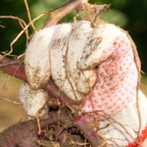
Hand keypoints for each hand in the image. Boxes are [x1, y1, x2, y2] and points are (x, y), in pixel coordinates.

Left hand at [18, 21, 146, 146]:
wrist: (109, 113)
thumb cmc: (76, 104)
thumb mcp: (48, 104)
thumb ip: (32, 97)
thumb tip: (32, 86)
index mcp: (50, 44)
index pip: (39, 40)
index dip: (36, 63)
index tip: (39, 84)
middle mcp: (70, 32)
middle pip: (56, 43)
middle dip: (60, 76)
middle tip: (71, 96)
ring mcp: (93, 32)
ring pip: (77, 40)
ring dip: (79, 73)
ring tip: (86, 89)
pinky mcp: (114, 37)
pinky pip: (101, 36)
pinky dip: (95, 54)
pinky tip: (91, 67)